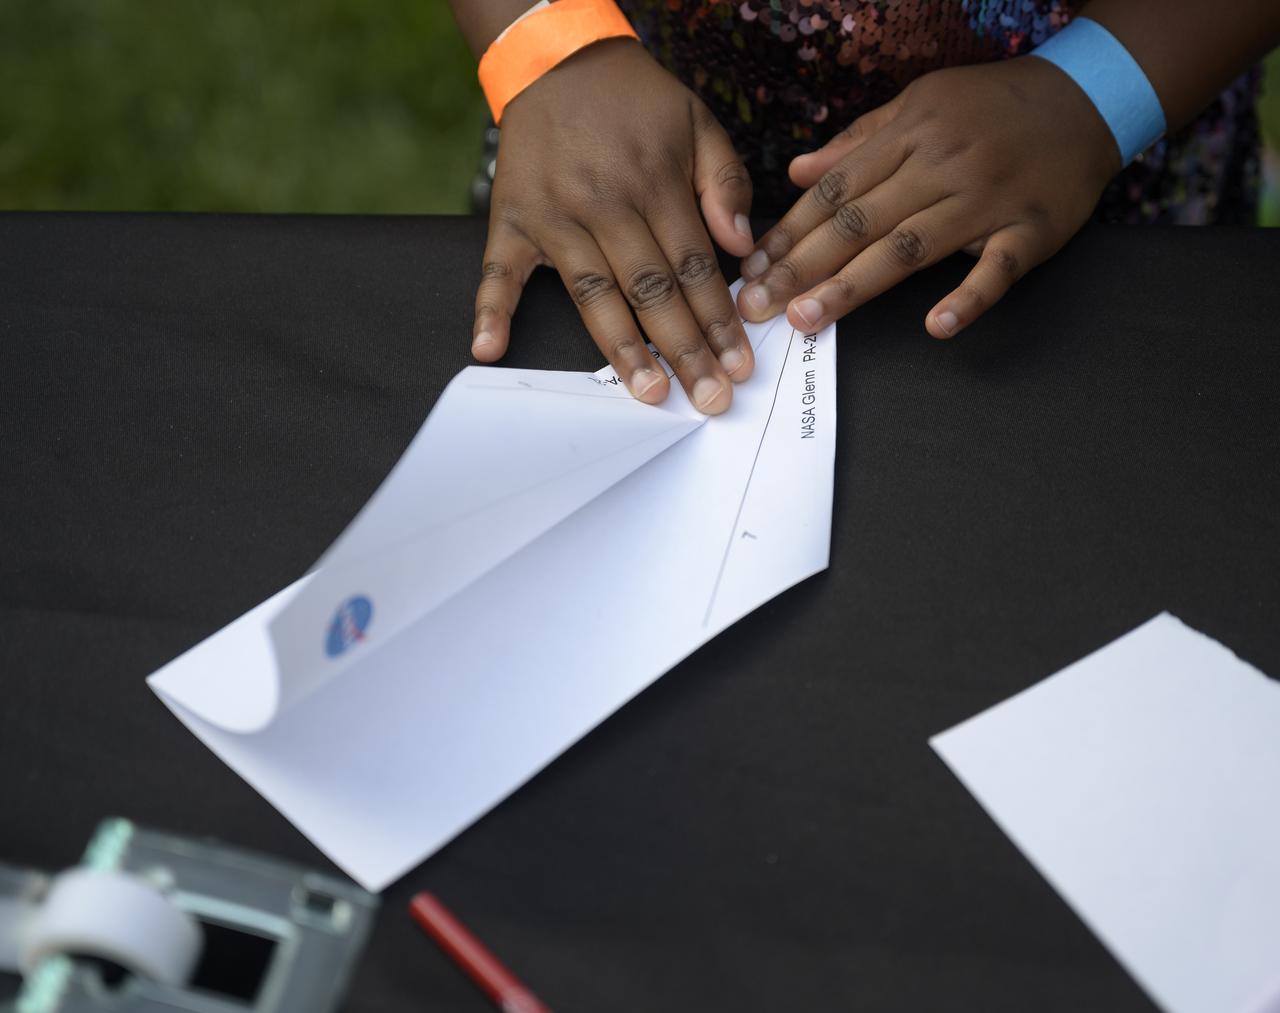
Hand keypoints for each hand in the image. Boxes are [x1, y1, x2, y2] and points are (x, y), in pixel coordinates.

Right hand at [473, 39, 755, 413]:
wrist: (558, 60)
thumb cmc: (634, 100)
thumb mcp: (697, 122)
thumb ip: (726, 183)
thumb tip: (742, 247)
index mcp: (654, 182)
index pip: (694, 266)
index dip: (719, 320)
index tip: (739, 364)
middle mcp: (605, 204)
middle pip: (651, 291)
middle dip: (685, 349)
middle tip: (710, 398)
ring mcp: (554, 217)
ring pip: (593, 294)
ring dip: (622, 349)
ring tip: (649, 392)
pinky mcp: (511, 220)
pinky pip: (496, 271)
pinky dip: (488, 310)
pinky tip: (488, 349)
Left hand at [735, 57, 1119, 337]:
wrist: (1089, 96)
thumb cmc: (993, 105)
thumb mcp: (920, 103)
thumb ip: (858, 142)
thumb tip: (798, 173)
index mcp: (910, 134)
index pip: (836, 189)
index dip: (790, 231)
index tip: (752, 268)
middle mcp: (942, 166)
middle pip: (860, 222)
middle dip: (802, 265)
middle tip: (759, 305)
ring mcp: (987, 200)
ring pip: (910, 247)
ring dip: (855, 285)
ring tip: (810, 317)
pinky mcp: (1032, 230)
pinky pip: (998, 268)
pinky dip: (968, 297)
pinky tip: (937, 326)